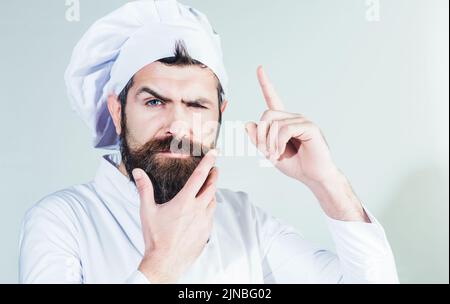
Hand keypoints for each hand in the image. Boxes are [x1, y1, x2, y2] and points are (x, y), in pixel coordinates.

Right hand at [133, 150, 217, 282]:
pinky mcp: (206, 233)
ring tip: (208, 188)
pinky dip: (209, 208)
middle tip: (214, 169)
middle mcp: (198, 210)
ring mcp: (204, 222)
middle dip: (214, 175)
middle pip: (212, 187)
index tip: (214, 153)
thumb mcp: (147, 211)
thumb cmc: (155, 238)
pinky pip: (211, 216)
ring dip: (212, 192)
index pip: (199, 177)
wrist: (165, 263)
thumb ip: (144, 189)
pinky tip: (203, 209)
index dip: (208, 162)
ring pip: (213, 202)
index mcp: (184, 202)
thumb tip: (138, 172)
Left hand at [246, 66, 339, 185]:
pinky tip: (281, 152)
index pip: (273, 99)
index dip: (266, 84)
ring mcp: (302, 120)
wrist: (313, 177)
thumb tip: (248, 123)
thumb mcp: (270, 153)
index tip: (260, 68)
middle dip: (260, 135)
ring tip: (274, 155)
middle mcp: (293, 117)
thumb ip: (258, 140)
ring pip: (274, 123)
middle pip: (266, 115)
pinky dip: (278, 143)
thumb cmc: (295, 165)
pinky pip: (285, 129)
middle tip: (265, 152)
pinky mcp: (309, 127)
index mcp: (284, 122)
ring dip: (269, 142)